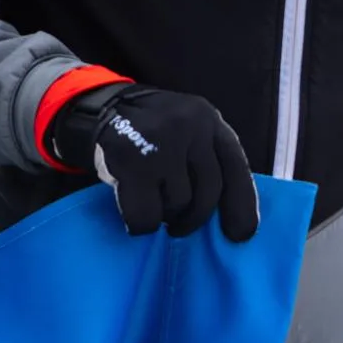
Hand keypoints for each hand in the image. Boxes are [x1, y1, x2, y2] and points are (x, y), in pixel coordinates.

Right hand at [45, 84, 259, 239]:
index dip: (241, 204)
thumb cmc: (151, 133)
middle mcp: (192, 126)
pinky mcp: (132, 161)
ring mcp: (162, 142)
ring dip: (165, 215)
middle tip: (179, 227)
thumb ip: (209, 161)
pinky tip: (136, 216)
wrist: (100, 109)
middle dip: (195, 217)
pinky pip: (147, 212)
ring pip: (178, 202)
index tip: (241, 234)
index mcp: (210, 121)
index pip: (235, 167)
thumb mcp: (189, 134)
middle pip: (209, 189)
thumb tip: (236, 220)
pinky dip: (142, 223)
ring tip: (152, 204)